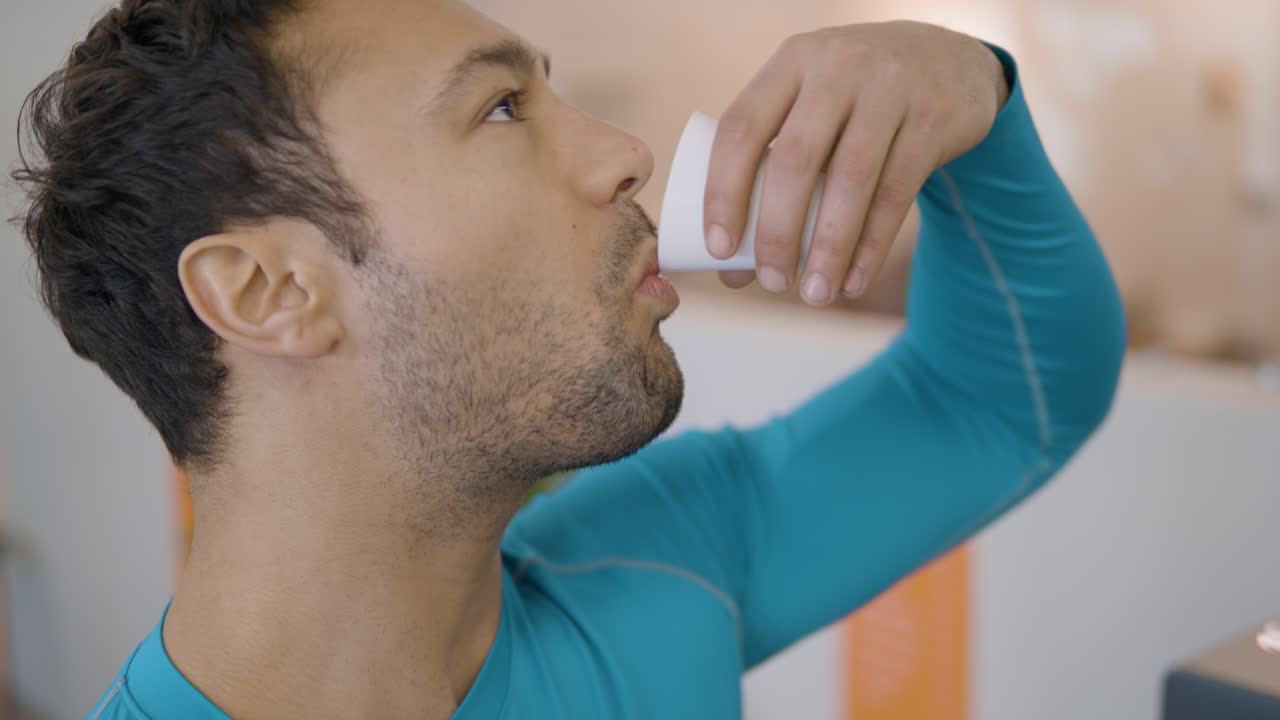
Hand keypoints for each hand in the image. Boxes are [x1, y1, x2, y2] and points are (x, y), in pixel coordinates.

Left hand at [704, 21, 1009, 303]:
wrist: (949, 61)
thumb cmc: (854, 102)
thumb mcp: (811, 105)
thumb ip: (772, 169)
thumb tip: (729, 270)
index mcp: (790, 62)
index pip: (740, 128)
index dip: (723, 192)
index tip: (719, 250)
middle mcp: (837, 66)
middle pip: (794, 159)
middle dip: (777, 232)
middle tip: (772, 282)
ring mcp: (890, 87)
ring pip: (850, 179)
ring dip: (828, 248)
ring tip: (814, 295)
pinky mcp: (933, 118)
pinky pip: (897, 192)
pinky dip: (871, 245)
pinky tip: (853, 281)